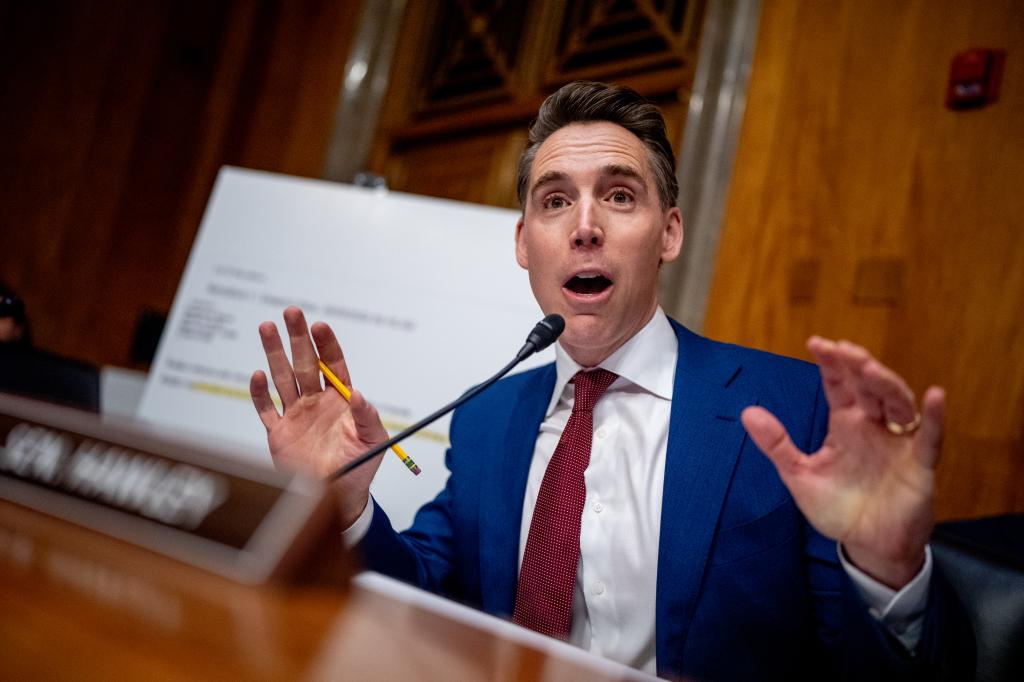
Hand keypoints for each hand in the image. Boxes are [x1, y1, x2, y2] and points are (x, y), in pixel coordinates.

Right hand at [249, 306, 389, 525]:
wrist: (339, 497)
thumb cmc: (360, 466)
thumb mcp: (373, 441)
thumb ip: (368, 417)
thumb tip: (358, 394)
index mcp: (340, 400)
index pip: (332, 364)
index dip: (326, 344)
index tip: (319, 325)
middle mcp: (316, 402)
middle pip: (304, 363)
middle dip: (297, 337)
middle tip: (291, 312)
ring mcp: (296, 415)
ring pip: (283, 378)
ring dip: (274, 353)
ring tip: (266, 327)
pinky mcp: (279, 433)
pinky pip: (266, 409)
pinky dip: (260, 393)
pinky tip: (257, 374)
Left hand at [741, 337, 943, 588]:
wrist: (867, 546)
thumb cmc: (838, 508)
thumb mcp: (800, 475)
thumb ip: (776, 444)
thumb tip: (748, 412)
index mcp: (845, 425)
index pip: (839, 386)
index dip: (831, 365)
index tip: (817, 343)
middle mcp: (874, 427)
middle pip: (870, 388)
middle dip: (858, 366)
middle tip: (844, 350)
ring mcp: (899, 443)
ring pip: (898, 404)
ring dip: (886, 384)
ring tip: (870, 368)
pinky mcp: (920, 465)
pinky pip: (930, 437)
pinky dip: (934, 417)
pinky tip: (934, 396)